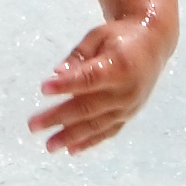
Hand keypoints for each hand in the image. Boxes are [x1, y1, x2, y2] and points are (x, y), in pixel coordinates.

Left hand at [28, 14, 165, 154]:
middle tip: (33, 125)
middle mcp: (125, 90)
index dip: (65, 85)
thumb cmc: (120, 37)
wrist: (153, 45)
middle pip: (87, 107)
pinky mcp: (128, 115)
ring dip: (71, 136)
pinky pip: (108, 132)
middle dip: (58, 117)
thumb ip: (78, 56)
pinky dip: (90, 142)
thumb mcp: (98, 36)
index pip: (88, 79)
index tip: (43, 88)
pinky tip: (71, 149)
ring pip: (96, 124)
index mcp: (119, 66)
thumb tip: (57, 73)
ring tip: (49, 145)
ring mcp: (128, 107)